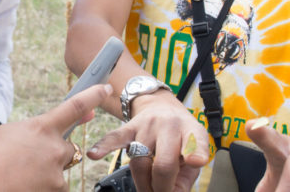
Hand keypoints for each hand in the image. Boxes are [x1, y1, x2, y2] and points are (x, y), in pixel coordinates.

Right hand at [0, 84, 111, 191]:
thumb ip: (8, 134)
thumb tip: (7, 140)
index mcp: (40, 128)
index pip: (74, 107)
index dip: (92, 95)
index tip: (105, 88)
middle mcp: (54, 149)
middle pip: (68, 147)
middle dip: (55, 152)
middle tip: (29, 160)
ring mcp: (57, 174)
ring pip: (58, 171)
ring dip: (43, 174)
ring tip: (16, 177)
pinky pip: (52, 189)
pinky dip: (40, 188)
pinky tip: (20, 188)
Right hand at [87, 91, 210, 191]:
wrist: (161, 106)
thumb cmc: (180, 133)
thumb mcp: (194, 148)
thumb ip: (187, 174)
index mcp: (191, 130)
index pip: (194, 142)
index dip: (194, 154)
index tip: (194, 162)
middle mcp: (168, 125)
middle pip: (162, 163)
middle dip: (161, 188)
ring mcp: (147, 126)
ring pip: (139, 161)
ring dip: (143, 184)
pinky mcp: (129, 127)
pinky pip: (114, 138)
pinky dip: (103, 147)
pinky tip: (94, 154)